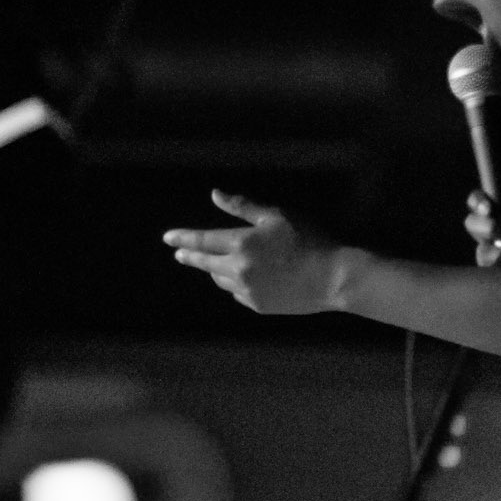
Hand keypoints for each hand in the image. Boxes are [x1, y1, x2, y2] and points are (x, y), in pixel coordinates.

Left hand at [163, 192, 341, 313]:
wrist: (333, 278)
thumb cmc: (309, 239)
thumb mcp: (276, 216)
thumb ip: (243, 206)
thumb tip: (215, 194)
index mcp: (240, 244)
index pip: (202, 240)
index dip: (183, 238)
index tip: (168, 238)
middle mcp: (238, 270)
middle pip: (205, 263)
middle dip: (191, 257)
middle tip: (180, 254)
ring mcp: (247, 292)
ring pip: (221, 280)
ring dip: (215, 270)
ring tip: (214, 264)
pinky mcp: (259, 306)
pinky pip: (238, 293)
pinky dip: (236, 283)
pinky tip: (245, 279)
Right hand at [464, 166, 500, 267]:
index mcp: (495, 214)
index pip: (476, 201)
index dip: (477, 200)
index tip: (488, 206)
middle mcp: (489, 234)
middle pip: (471, 224)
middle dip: (482, 224)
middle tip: (494, 227)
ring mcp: (491, 255)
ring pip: (481, 250)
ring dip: (495, 248)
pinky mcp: (497, 273)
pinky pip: (493, 269)